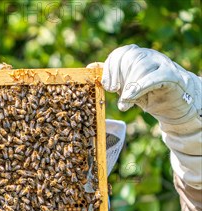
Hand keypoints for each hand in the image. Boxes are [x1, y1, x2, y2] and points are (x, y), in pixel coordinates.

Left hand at [102, 45, 200, 188]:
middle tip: (115, 91)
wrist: (173, 103)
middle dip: (118, 76)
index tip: (108, 86)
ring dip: (129, 85)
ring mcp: (161, 63)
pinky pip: (153, 76)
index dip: (110, 68)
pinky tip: (131, 96)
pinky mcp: (170, 74)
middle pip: (129, 58)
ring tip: (126, 100)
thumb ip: (111, 77)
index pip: (120, 53)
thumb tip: (91, 67)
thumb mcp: (125, 86)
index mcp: (136, 56)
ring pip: (140, 66)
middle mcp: (148, 55)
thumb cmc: (148, 93)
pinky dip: (139, 87)